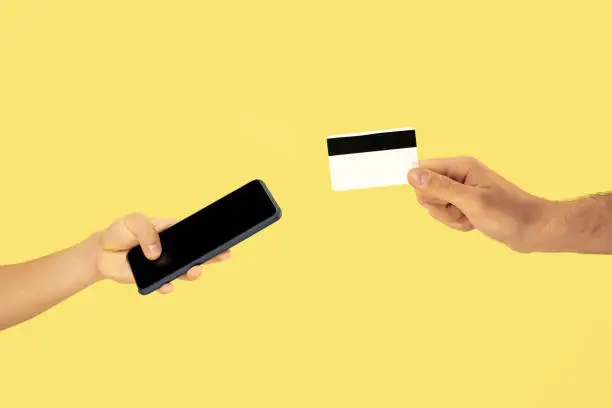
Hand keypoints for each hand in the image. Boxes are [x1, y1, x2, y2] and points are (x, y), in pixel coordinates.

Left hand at [86, 213, 229, 293]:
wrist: (101, 253)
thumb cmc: (120, 232)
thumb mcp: (133, 221)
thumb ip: (147, 231)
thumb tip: (156, 253)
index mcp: (171, 231)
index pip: (193, 232)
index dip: (208, 234)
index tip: (221, 236)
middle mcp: (172, 249)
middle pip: (197, 253)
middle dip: (212, 255)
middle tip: (223, 255)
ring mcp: (165, 265)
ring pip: (185, 270)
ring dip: (193, 272)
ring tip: (195, 271)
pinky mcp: (154, 278)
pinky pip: (165, 284)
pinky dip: (167, 286)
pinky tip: (167, 286)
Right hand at [408, 157, 553, 252]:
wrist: (534, 230)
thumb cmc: (510, 214)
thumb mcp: (471, 201)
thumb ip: (440, 187)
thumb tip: (413, 174)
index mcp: (461, 166)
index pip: (423, 170)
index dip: (426, 189)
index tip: (444, 201)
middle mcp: (459, 175)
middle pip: (426, 190)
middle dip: (441, 208)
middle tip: (463, 210)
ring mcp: (461, 190)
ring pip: (435, 205)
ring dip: (450, 218)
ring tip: (471, 217)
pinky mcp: (464, 203)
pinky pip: (446, 214)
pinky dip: (457, 223)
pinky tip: (473, 223)